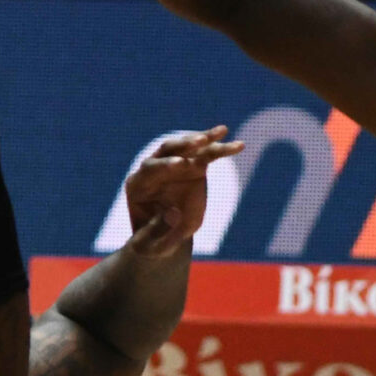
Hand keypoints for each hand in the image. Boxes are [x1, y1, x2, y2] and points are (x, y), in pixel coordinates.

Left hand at [123, 127, 242, 252]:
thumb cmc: (154, 242)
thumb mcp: (153, 243)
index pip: (149, 169)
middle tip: (200, 142)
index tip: (181, 165)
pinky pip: (207, 155)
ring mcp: (174, 165)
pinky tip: (238, 145)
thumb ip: (159, 230)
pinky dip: (221, 149)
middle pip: (167, 150)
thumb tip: (174, 214)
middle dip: (184, 145)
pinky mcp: (193, 166)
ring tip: (222, 132)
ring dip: (205, 139)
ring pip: (189, 147)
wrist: (165, 238)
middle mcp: (154, 169)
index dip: (164, 165)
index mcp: (138, 185)